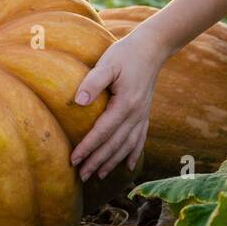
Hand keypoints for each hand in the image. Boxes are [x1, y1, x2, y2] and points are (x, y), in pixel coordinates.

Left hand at [69, 27, 170, 180]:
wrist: (152, 48)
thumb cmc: (125, 54)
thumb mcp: (107, 64)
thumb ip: (93, 82)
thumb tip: (78, 101)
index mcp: (125, 104)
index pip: (103, 132)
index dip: (88, 148)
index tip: (73, 160)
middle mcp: (136, 115)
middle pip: (114, 144)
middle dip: (97, 162)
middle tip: (81, 176)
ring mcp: (142, 115)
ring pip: (127, 146)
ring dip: (112, 162)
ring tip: (98, 176)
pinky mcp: (144, 114)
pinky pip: (140, 139)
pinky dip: (133, 154)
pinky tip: (128, 167)